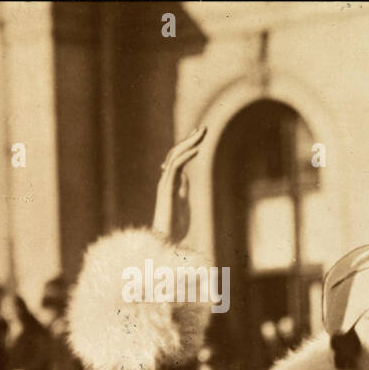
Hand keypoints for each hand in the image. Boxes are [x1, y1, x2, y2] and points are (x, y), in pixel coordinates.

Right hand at [152, 126, 206, 242]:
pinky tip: (196, 149)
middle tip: (203, 128)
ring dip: (189, 143)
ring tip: (201, 133)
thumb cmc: (174, 226)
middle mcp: (166, 179)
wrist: (166, 241)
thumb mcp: (182, 202)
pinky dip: (185, 156)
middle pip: (176, 153)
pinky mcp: (166, 189)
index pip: (178, 158)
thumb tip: (185, 176)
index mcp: (170, 182)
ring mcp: (165, 183)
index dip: (188, 146)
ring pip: (174, 156)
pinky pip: (175, 168)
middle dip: (189, 139)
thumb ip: (182, 188)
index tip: (199, 136)